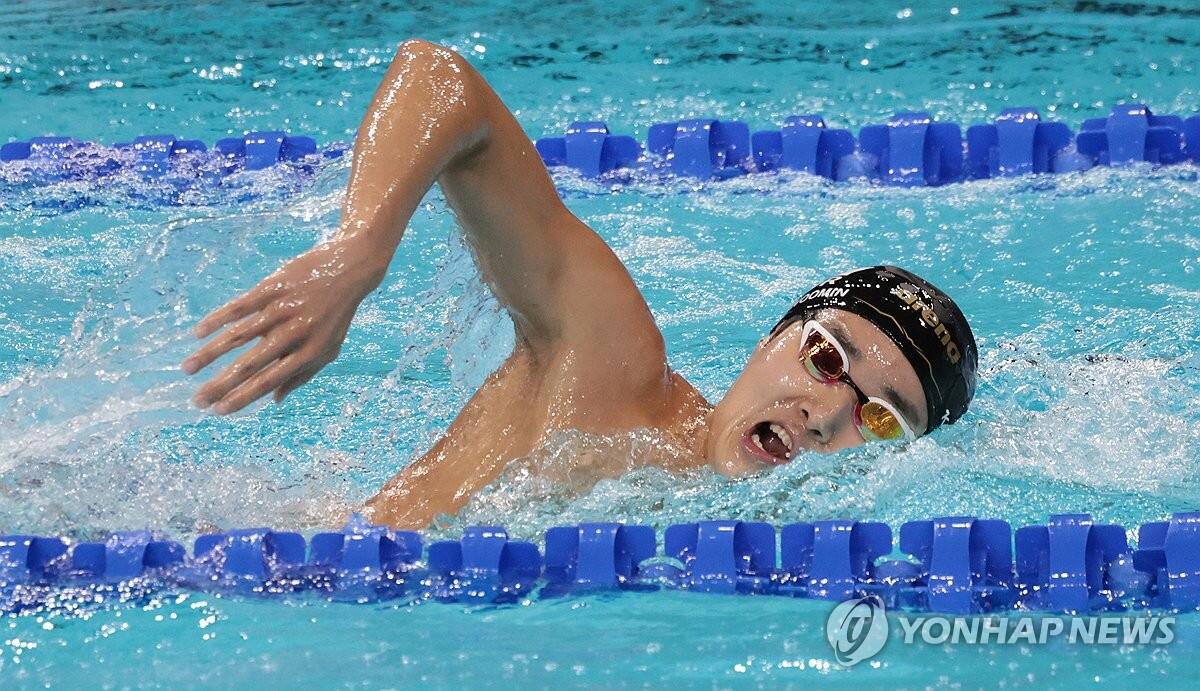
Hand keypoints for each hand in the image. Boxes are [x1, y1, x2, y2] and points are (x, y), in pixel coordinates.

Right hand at [182, 238, 385, 413]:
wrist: (349, 268)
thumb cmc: (336, 316)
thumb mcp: (329, 349)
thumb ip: (302, 376)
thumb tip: (273, 401)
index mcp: (309, 353)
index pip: (269, 381)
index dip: (243, 397)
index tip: (218, 411)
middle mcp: (294, 333)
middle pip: (250, 364)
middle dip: (221, 385)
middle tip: (197, 400)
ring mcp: (281, 309)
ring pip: (238, 336)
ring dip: (210, 354)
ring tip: (187, 369)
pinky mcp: (271, 288)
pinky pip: (238, 306)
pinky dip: (216, 319)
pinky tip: (197, 333)